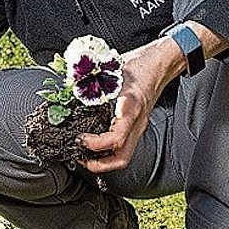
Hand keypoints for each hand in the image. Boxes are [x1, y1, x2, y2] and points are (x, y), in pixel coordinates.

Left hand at [79, 36, 184, 173]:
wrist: (160, 63)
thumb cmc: (139, 64)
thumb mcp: (111, 69)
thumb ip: (90, 79)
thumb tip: (68, 86)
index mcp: (130, 107)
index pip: (116, 138)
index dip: (95, 144)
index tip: (79, 138)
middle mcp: (136, 121)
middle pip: (122, 157)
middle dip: (99, 164)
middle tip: (80, 158)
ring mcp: (138, 125)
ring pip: (124, 154)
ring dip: (104, 161)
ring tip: (85, 155)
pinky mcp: (137, 124)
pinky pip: (124, 144)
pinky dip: (108, 150)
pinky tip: (95, 144)